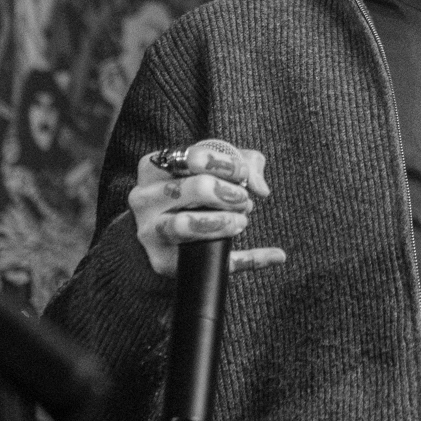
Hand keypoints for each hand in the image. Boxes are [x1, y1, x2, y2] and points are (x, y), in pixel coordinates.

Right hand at [129, 141, 285, 276]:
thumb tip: (260, 187)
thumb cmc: (194, 188)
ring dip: (224, 222)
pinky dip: (249, 260)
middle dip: (228, 193)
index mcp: (153, 168)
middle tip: (243, 199)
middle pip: (193, 189)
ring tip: (241, 221)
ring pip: (185, 225)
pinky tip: (276, 255)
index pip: (192, 158)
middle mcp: (145, 199)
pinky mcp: (164, 262)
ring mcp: (151, 232)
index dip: (226, 164)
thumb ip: (244, 163)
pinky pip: (208, 263)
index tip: (242, 173)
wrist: (166, 230)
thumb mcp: (216, 166)